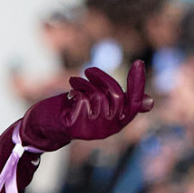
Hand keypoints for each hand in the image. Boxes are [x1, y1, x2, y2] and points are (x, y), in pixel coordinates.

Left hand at [20, 60, 152, 152]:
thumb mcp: (100, 104)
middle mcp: (107, 129)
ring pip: (98, 96)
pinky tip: (69, 92)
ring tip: (76, 83)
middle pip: (116, 96)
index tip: (138, 62)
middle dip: (103, 78)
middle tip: (89, 71)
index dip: (137, 84)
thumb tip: (149, 102)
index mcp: (116, 122)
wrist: (44, 124)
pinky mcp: (76, 127)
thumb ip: (121, 101)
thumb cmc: (74, 110)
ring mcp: (92, 130)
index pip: (133, 104)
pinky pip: (83, 99)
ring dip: (86, 83)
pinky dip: (76, 89)